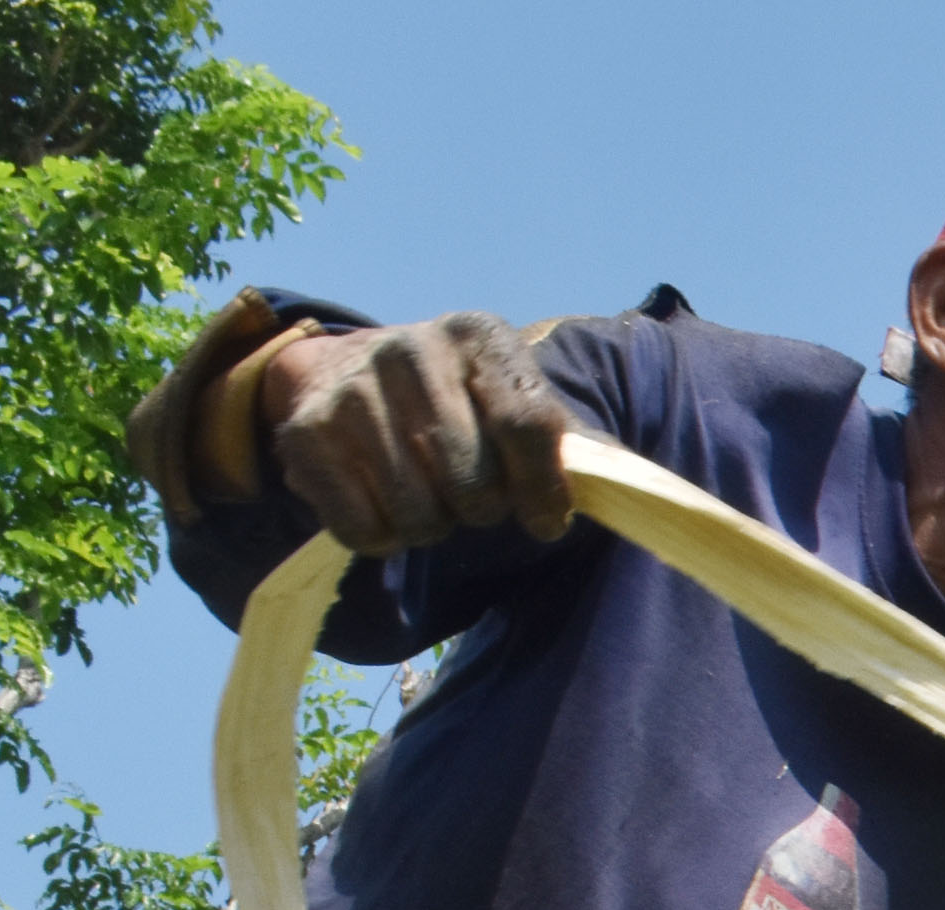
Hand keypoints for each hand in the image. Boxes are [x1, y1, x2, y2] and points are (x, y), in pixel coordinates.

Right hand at [262, 312, 572, 554]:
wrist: (346, 371)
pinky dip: (383, 537)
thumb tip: (639, 495)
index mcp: (479, 336)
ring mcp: (353, 389)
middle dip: (483, 510)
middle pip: (474, 485)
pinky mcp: (306, 433)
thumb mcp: (516, 400)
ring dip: (433, 527)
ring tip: (428, 494)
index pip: (527, 427)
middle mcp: (411, 349)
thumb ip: (573, 446)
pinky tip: (383, 502)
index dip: (544, 491)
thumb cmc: (460, 402)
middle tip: (471, 495)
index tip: (546, 523)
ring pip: (421, 516)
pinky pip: (364, 530)